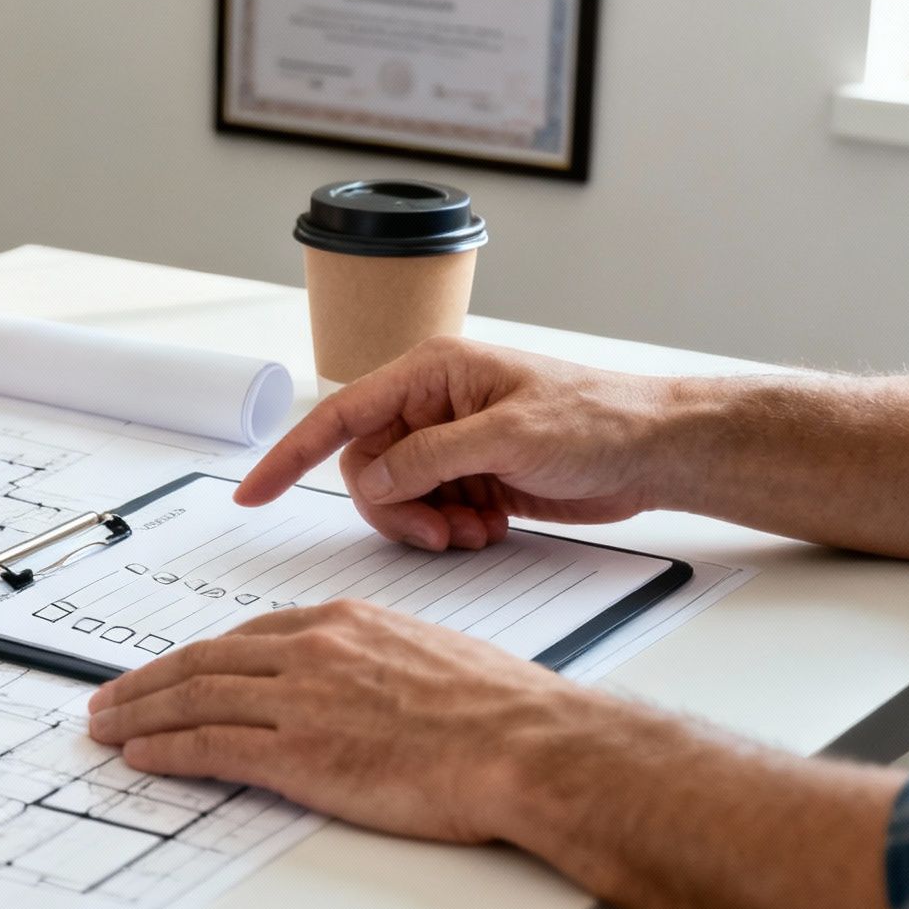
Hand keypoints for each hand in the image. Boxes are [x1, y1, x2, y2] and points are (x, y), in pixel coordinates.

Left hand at [86, 599, 598, 843]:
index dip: (197, 657)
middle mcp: (313, 651)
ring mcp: (301, 701)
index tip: (170, 671)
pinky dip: (166, 749)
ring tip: (105, 725)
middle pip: (204, 661)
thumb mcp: (428, 658)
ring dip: (139, 712)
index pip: (246, 637)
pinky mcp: (299, 753)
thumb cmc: (502, 711)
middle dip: (148, 680)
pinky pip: (210, 746)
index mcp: (344, 623)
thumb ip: (376, 665)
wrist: (528, 744)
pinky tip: (140, 754)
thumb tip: (360, 689)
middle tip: (108, 695)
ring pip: (194, 698)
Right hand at [240, 337, 676, 551]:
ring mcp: (450, 443)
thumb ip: (430, 459)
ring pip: (396, 498)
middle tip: (441, 534)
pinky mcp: (471, 476)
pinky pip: (429, 512)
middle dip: (396, 510)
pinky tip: (492, 525)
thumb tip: (372, 479)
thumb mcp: (508, 438)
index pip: (339, 416)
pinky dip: (453, 530)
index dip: (289, 457)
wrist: (657, 452)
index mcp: (431, 374)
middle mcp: (432, 405)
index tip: (252, 494)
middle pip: (367, 470)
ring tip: (478, 529)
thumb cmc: (599, 422)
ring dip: (428, 525)